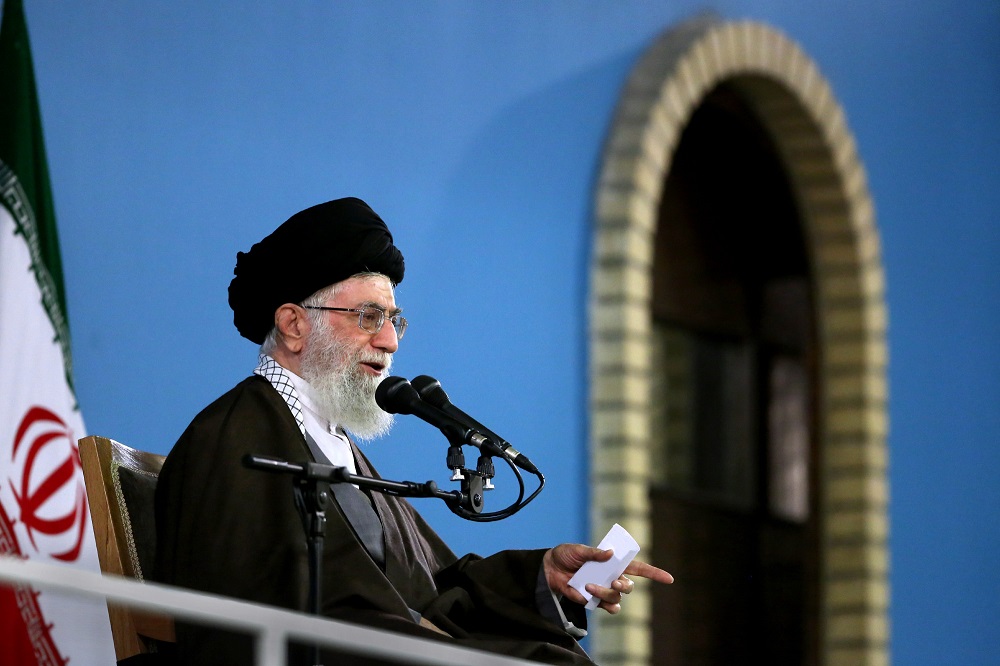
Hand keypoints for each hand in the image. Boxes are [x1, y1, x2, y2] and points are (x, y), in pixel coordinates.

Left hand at [542, 543, 673, 613]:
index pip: (639, 568)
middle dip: (625, 586)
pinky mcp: (595, 600)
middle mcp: (612, 577)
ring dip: (606, 593)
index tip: (669, 578)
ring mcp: (604, 590)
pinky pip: (608, 607)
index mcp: (613, 563)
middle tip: (613, 581)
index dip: (654, 573)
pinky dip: (601, 602)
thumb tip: (610, 554)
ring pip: (618, 598)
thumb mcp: (578, 550)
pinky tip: (589, 594)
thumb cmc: (566, 556)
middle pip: (630, 586)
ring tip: (590, 586)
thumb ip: (594, 552)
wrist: (549, 570)